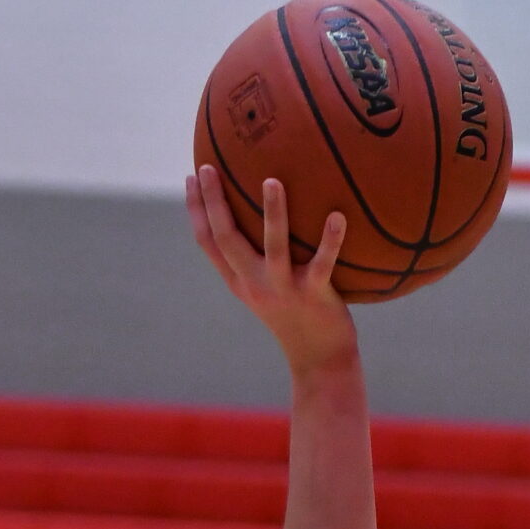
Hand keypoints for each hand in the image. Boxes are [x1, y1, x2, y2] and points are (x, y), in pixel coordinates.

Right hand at [187, 167, 356, 374]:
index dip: (196, 211)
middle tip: (208, 168)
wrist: (320, 360)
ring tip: (271, 180)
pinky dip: (331, 240)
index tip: (191, 177)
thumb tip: (266, 213)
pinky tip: (338, 215)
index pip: (209, 243)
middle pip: (227, 239)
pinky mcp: (314, 295)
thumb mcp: (271, 289)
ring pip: (273, 247)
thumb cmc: (299, 316)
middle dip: (214, 202)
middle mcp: (256, 284)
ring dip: (273, 213)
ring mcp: (284, 289)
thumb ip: (262, 257)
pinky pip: (323, 263)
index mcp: (241, 282)